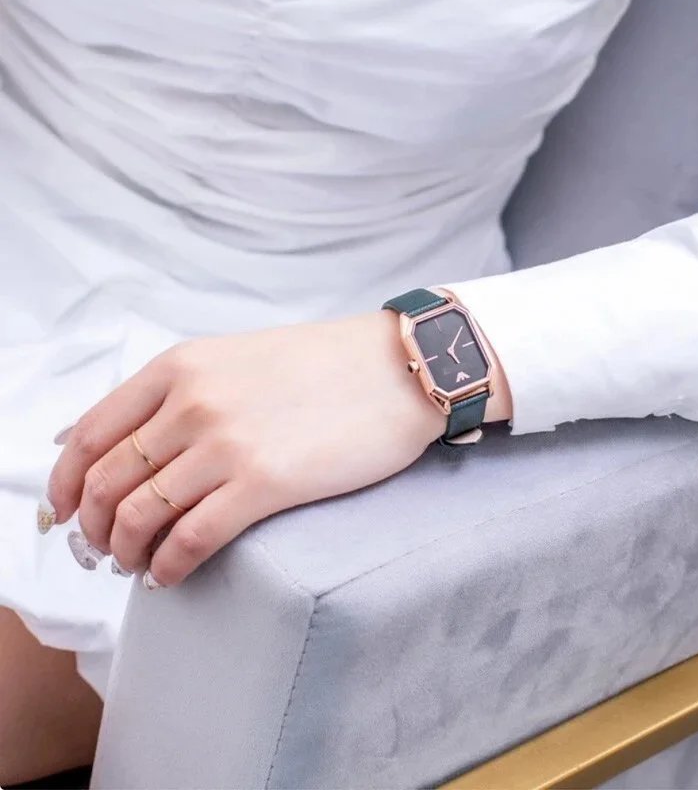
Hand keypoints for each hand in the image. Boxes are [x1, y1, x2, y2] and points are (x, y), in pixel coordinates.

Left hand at [43, 312, 461, 587]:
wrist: (397, 369)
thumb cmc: (324, 365)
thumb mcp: (236, 357)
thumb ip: (180, 391)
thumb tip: (124, 440)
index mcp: (180, 367)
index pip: (90, 434)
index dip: (65, 483)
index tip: (66, 511)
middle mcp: (192, 403)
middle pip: (107, 482)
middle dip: (94, 527)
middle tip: (105, 548)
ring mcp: (226, 444)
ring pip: (140, 516)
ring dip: (127, 552)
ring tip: (138, 565)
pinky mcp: (265, 484)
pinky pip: (191, 540)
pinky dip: (169, 567)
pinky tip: (172, 576)